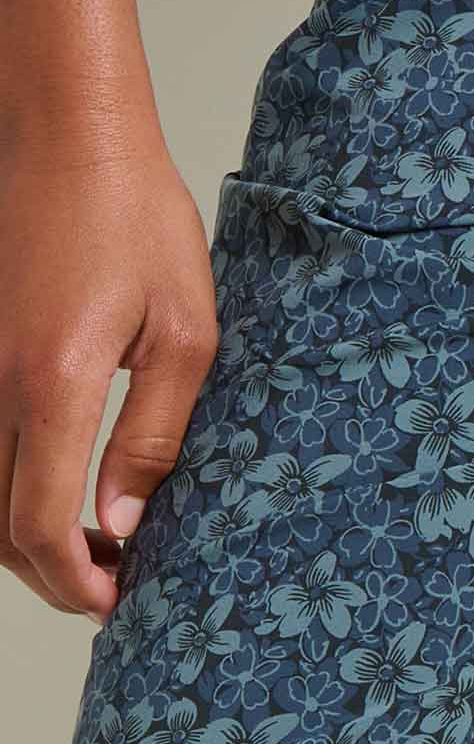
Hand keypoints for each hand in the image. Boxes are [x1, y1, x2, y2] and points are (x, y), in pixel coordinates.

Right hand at [0, 110, 217, 620]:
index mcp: (55, 385)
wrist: (70, 143)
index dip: (74, 579)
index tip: (114, 599)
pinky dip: (5, 487)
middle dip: (50, 573)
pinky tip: (52, 485)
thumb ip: (155, 431)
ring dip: (22, 536)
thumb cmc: (135, 219)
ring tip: (86, 548)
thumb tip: (126, 521)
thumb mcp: (185, 327)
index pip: (39, 524)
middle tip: (107, 587)